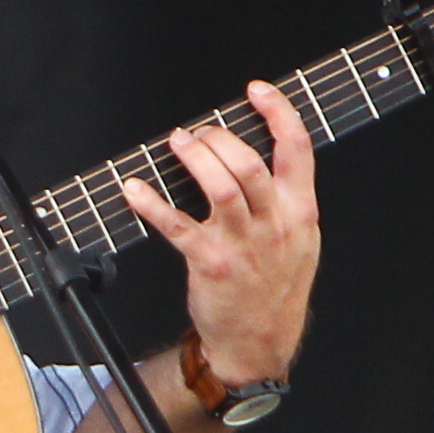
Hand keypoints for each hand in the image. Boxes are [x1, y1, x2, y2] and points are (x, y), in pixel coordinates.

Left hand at [120, 82, 317, 394]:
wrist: (258, 342)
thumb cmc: (274, 286)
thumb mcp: (299, 240)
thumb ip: (283, 197)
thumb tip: (253, 151)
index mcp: (299, 211)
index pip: (297, 149)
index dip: (278, 112)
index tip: (256, 90)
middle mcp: (274, 223)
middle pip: (249, 163)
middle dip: (220, 139)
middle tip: (200, 134)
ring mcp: (243, 244)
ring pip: (221, 187)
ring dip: (194, 159)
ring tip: (178, 144)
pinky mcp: (210, 263)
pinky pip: (177, 226)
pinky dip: (151, 204)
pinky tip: (134, 189)